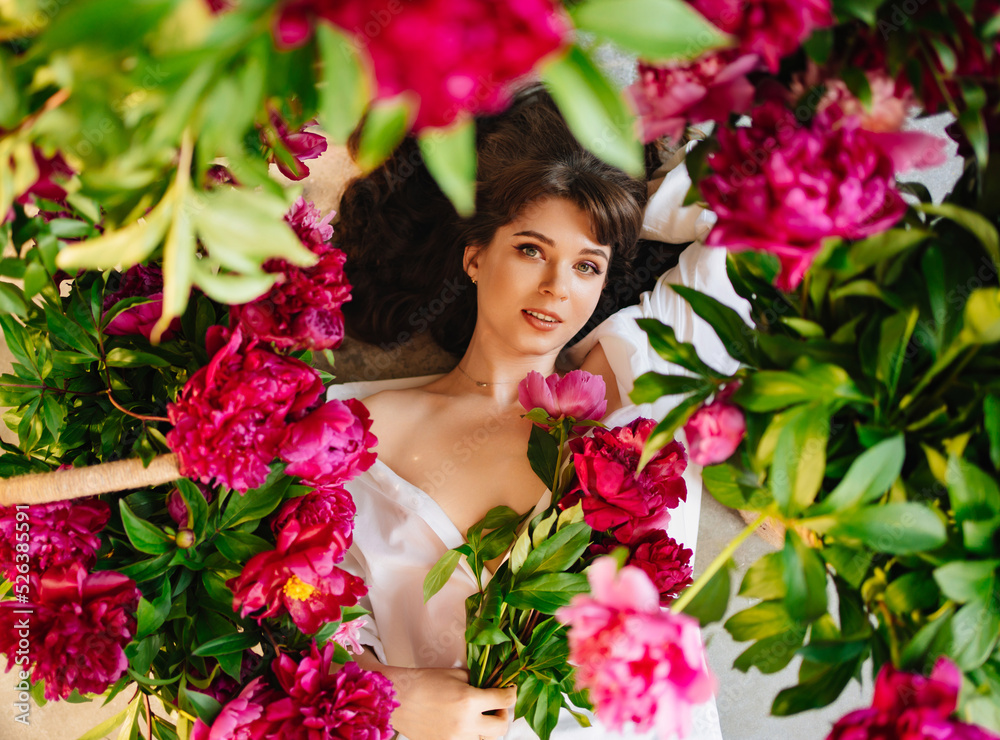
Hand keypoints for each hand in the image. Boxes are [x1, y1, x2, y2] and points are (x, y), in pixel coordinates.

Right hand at [357, 653, 514, 739]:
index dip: (511, 693)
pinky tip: (465, 724)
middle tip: (498, 707)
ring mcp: (456, 739)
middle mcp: (466, 724)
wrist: (399, 698)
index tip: (509, 691)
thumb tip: (492, 685)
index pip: (503, 700)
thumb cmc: (425, 682)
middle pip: (501, 727)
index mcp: (469, 701)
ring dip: (487, 729)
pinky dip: (471, 735)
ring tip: (480, 717)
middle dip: (504, 715)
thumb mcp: (456, 675)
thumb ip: (477, 681)